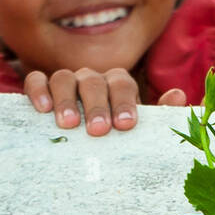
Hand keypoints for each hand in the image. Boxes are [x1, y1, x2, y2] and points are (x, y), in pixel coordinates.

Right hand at [24, 66, 184, 135]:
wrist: (83, 136)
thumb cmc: (113, 130)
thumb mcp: (137, 125)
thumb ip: (159, 112)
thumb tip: (178, 95)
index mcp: (118, 83)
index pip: (123, 85)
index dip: (125, 103)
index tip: (126, 125)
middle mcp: (93, 77)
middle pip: (94, 82)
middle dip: (97, 106)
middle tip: (98, 130)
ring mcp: (67, 80)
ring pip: (64, 78)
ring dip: (66, 99)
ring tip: (68, 124)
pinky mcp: (41, 86)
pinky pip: (36, 80)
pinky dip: (38, 89)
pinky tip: (42, 109)